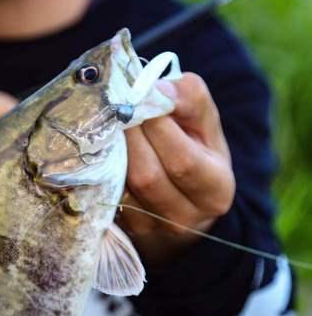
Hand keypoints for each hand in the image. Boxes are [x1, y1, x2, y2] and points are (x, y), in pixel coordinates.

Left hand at [119, 73, 234, 264]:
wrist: (182, 196)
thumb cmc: (195, 148)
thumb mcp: (205, 122)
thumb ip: (190, 98)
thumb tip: (158, 87)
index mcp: (215, 189)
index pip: (182, 160)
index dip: (157, 127)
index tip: (140, 97)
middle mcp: (185, 217)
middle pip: (147, 175)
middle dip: (129, 135)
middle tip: (116, 105)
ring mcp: (152, 228)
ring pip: (124, 187)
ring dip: (111, 150)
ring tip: (107, 122)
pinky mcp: (125, 228)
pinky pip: (106, 196)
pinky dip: (101, 168)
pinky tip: (99, 145)